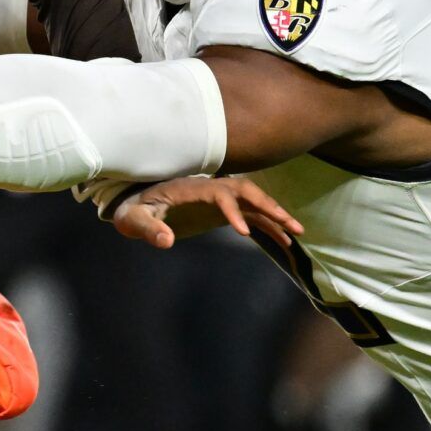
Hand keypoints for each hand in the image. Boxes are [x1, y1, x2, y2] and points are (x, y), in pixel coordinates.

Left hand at [109, 175, 301, 249]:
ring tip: (296, 233)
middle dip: (268, 206)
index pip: (218, 193)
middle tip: (289, 224)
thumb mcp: (133, 220)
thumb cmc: (134, 211)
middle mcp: (209, 189)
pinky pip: (251, 215)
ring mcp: (218, 199)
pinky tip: (284, 241)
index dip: (232, 210)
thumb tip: (166, 240)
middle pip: (245, 190)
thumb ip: (148, 229)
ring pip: (254, 201)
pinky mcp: (222, 211)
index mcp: (189, 188)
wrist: (136, 204)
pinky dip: (269, 226)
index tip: (243, 233)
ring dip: (275, 214)